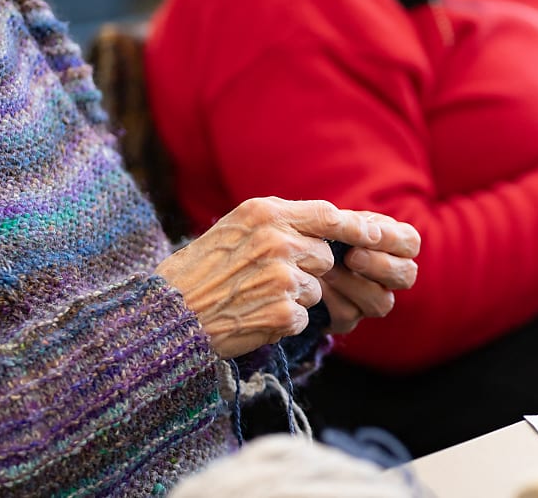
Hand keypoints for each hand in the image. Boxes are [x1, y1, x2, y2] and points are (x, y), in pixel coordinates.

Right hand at [154, 197, 414, 357]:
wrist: (170, 316)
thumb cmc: (199, 271)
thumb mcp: (233, 228)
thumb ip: (277, 221)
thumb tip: (327, 221)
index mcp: (264, 214)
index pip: (326, 214)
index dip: (349, 227)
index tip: (368, 235)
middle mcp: (277, 241)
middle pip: (325, 256)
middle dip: (308, 270)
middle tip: (270, 279)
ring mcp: (282, 278)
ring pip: (316, 289)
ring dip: (294, 299)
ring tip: (255, 298)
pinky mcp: (283, 312)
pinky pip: (304, 317)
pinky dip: (283, 322)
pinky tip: (254, 317)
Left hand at [318, 212, 420, 333]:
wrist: (290, 258)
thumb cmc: (318, 231)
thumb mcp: (335, 220)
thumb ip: (353, 224)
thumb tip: (371, 233)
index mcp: (393, 244)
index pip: (410, 242)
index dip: (393, 239)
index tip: (369, 233)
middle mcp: (389, 276)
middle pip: (406, 276)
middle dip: (380, 266)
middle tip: (352, 256)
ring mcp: (371, 301)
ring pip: (380, 302)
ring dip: (353, 285)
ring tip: (327, 270)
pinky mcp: (347, 320)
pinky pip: (348, 316)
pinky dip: (331, 299)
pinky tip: (315, 285)